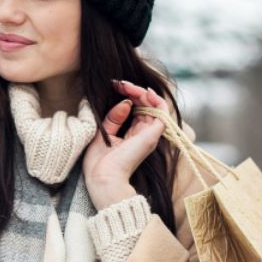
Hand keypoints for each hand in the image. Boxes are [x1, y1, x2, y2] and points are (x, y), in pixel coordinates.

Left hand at [82, 80, 168, 209]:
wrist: (103, 178)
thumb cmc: (99, 162)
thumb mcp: (103, 133)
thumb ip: (114, 117)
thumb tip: (125, 101)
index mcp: (132, 135)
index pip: (136, 109)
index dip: (127, 95)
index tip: (113, 85)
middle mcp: (144, 134)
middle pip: (145, 105)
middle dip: (132, 90)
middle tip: (118, 83)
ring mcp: (149, 134)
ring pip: (153, 105)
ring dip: (140, 91)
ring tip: (125, 85)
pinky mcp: (152, 135)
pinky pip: (162, 111)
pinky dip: (155, 99)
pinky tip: (142, 91)